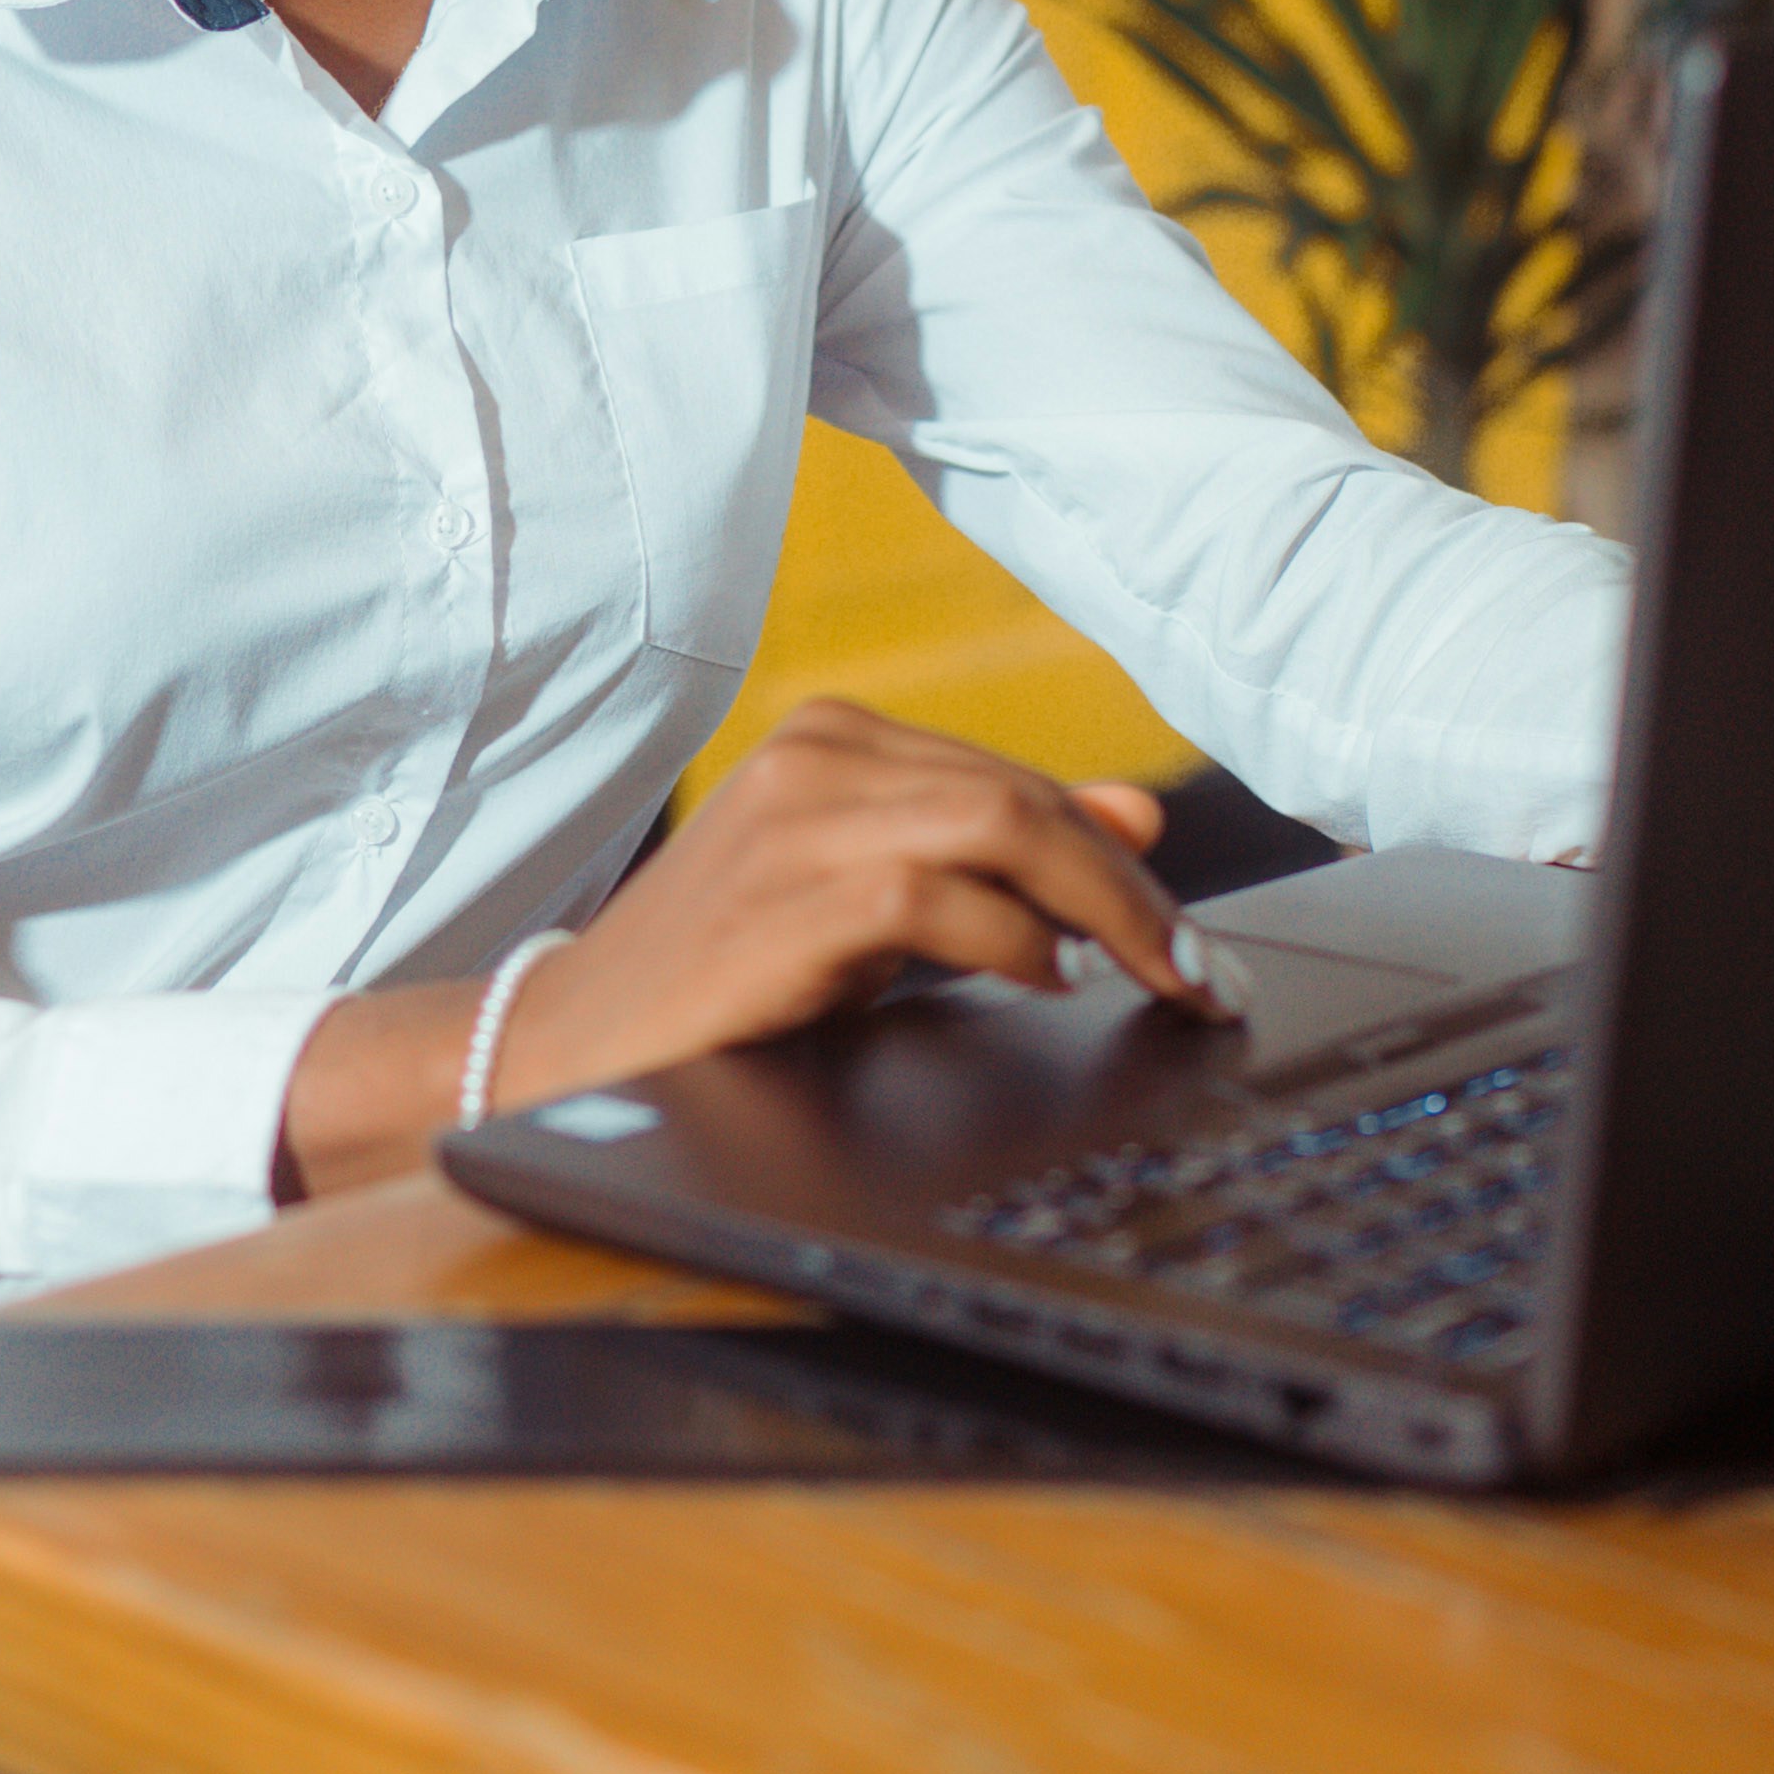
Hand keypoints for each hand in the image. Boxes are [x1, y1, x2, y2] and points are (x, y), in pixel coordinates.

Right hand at [490, 698, 1223, 1118]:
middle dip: (1133, 887)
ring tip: (1153, 977)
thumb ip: (989, 853)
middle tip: (1202, 971)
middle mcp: (818, 752)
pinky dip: (1017, 940)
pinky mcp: (792, 888)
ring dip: (1103, 910)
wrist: (571, 1037)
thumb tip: (1136, 815)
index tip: (1191, 938)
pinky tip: (1049, 979)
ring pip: (1002, 826)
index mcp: (836, 737)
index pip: (1014, 777)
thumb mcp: (870, 896)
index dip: (1118, 854)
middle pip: (1022, 795)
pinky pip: (943, 895)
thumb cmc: (725, 973)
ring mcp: (800, 814)